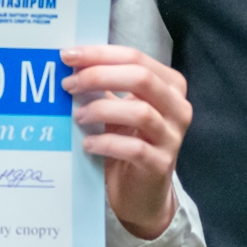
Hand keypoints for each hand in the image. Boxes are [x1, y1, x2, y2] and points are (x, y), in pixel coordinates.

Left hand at [60, 46, 191, 240]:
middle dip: (99, 76)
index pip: (136, 58)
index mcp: (170, 86)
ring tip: (77, 116)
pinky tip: (87, 144)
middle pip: (141, 78)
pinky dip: (106, 143)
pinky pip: (134, 148)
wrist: (142, 192)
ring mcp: (172, 137)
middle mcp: (178, 108)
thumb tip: (73, 63)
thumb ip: (106, 85)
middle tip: (69, 84)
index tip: (69, 56)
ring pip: (140, 112)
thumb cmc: (129, 141)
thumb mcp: (121, 108)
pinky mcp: (161, 164)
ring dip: (101, 110)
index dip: (101, 54)